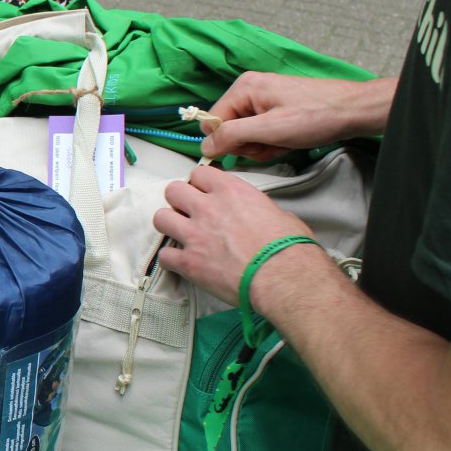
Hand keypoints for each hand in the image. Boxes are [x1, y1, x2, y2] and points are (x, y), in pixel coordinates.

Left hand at [153, 165, 314, 305]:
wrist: (283, 277)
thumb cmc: (289, 248)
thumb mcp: (279, 213)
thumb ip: (258, 208)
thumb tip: (259, 216)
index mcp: (230, 191)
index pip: (198, 173)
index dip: (200, 184)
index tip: (204, 193)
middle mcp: (207, 208)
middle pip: (173, 191)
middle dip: (178, 201)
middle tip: (189, 213)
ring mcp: (194, 234)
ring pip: (160, 218)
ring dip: (170, 226)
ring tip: (181, 235)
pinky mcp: (189, 262)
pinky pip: (164, 255)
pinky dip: (171, 260)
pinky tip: (183, 262)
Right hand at [200, 73, 393, 161]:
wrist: (354, 110)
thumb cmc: (318, 115)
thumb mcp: (270, 130)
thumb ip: (232, 136)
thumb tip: (206, 147)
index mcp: (244, 88)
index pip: (212, 122)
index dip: (226, 142)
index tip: (250, 147)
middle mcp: (250, 90)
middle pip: (228, 129)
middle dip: (249, 144)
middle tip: (272, 144)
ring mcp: (263, 99)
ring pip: (245, 134)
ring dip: (263, 145)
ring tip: (284, 141)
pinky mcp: (275, 108)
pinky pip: (261, 132)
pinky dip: (273, 142)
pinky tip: (289, 140)